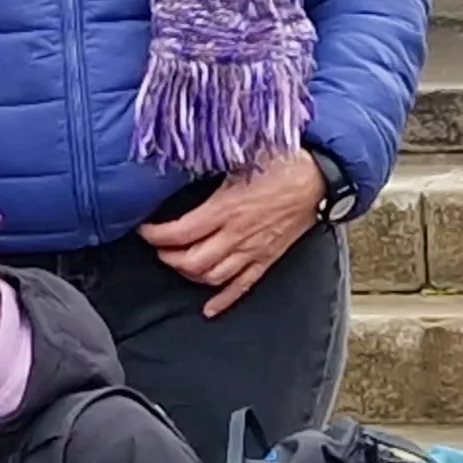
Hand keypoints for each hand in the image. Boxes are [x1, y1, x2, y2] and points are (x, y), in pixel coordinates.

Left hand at [139, 152, 326, 318]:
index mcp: (226, 209)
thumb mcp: (241, 155)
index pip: (179, 232)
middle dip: (168, 257)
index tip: (144, 228)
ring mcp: (252, 251)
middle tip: (158, 247)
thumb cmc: (282, 162)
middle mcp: (236, 235)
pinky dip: (223, 301)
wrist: (319, 178)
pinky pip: (241, 287)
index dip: (155, 235)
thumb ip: (211, 160)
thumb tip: (183, 153)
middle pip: (191, 261)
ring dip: (188, 274)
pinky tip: (209, 309)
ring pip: (212, 277)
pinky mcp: (266, 259)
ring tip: (177, 263)